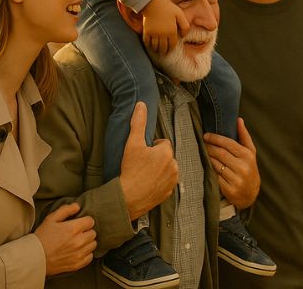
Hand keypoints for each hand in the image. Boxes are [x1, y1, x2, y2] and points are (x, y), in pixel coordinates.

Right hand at [34, 202, 96, 275]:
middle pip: (93, 233)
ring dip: (87, 243)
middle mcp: (78, 241)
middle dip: (86, 232)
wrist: (33, 258)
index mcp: (73, 229)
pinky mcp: (77, 264)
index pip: (90, 221)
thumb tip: (78, 206)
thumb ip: (65, 210)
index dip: (84, 221)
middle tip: (76, 234)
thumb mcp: (50, 219)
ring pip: (93, 244)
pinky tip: (77, 252)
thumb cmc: (42, 237)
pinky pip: (90, 257)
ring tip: (77, 243)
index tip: (78, 225)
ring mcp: (79, 254)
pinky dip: (86, 254)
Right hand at [119, 102, 178, 219]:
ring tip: (143, 175)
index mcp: (167, 153)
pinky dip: (159, 182)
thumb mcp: (132, 144)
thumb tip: (141, 104)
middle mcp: (174, 166)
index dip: (151, 148)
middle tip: (141, 165)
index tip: (142, 154)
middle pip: (165, 157)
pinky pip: (166, 183)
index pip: (162, 144)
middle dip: (156, 159)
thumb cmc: (130, 170)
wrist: (127, 198)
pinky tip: (147, 184)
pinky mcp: (169, 193)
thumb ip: (138, 123)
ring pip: (167, 169)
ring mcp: (173, 180)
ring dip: (158, 170)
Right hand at [141, 0, 188, 54]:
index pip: (172, 44)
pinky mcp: (146, 31)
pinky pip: (147, 42)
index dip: (172, 48)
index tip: (171, 49)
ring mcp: (154, 34)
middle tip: (164, 53)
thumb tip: (184, 35)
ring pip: (155, 46)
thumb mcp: (180, 14)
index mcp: (172, 31)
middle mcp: (163, 34)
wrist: (152, 2)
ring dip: (157, 50)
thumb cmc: (168, 7)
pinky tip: (150, 46)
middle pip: (163, 47)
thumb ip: (185, 25)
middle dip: (164, 51)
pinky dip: (148, 45)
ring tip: (158, 51)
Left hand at [204, 118, 258, 209]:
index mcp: (247, 155)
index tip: (206, 135)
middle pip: (220, 153)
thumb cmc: (249, 168)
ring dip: (208, 158)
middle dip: (209, 147)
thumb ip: (244, 136)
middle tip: (203, 143)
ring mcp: (236, 179)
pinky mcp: (229, 189)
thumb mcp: (250, 152)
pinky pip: (215, 176)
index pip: (228, 143)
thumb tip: (238, 119)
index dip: (215, 138)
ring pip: (216, 165)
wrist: (250, 193)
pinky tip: (208, 166)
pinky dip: (210, 170)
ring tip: (204, 153)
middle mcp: (243, 167)